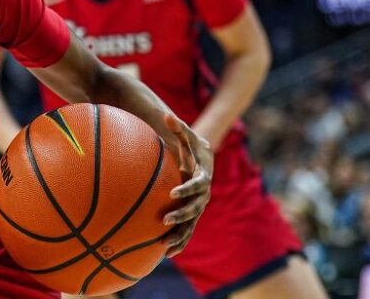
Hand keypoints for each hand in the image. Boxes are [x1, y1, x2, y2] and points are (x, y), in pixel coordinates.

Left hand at [159, 114, 213, 256]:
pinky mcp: (193, 215)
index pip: (197, 184)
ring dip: (180, 235)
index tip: (172, 192)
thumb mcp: (188, 136)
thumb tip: (166, 114)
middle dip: (181, 214)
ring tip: (164, 245)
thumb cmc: (193, 147)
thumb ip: (179, 127)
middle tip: (164, 219)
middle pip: (195, 208)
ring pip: (191, 224)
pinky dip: (179, 242)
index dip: (187, 188)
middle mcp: (204, 194)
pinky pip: (187, 231)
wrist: (204, 161)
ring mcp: (199, 206)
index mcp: (203, 177)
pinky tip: (166, 254)